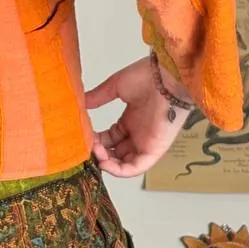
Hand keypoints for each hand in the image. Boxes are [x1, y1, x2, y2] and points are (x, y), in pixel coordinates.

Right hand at [85, 56, 188, 177]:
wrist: (166, 77)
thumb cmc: (147, 77)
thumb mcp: (116, 86)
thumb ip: (98, 97)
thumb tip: (82, 103)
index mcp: (131, 120)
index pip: (110, 139)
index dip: (96, 141)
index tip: (84, 138)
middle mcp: (138, 134)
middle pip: (115, 153)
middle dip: (100, 154)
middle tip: (88, 147)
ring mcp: (146, 142)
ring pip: (125, 163)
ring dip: (108, 163)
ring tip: (95, 154)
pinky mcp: (154, 150)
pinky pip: (137, 167)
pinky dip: (120, 171)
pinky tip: (105, 163)